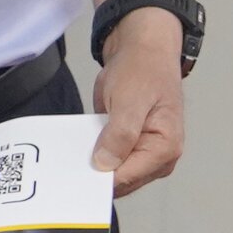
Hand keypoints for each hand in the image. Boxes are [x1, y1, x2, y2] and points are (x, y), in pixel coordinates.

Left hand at [88, 23, 185, 195]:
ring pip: (113, 174)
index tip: (76, 177)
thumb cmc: (144, 70)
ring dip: (93, 166)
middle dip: (96, 174)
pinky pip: (109, 160)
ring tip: (71, 156)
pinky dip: (93, 155)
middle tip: (68, 166)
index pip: (128, 178)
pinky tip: (79, 148)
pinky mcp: (128, 147)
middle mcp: (158, 158)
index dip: (101, 179)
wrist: (142, 51)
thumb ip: (120, 134)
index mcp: (165, 149)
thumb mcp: (129, 100)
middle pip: (121, 181)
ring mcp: (143, 154)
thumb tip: (106, 164)